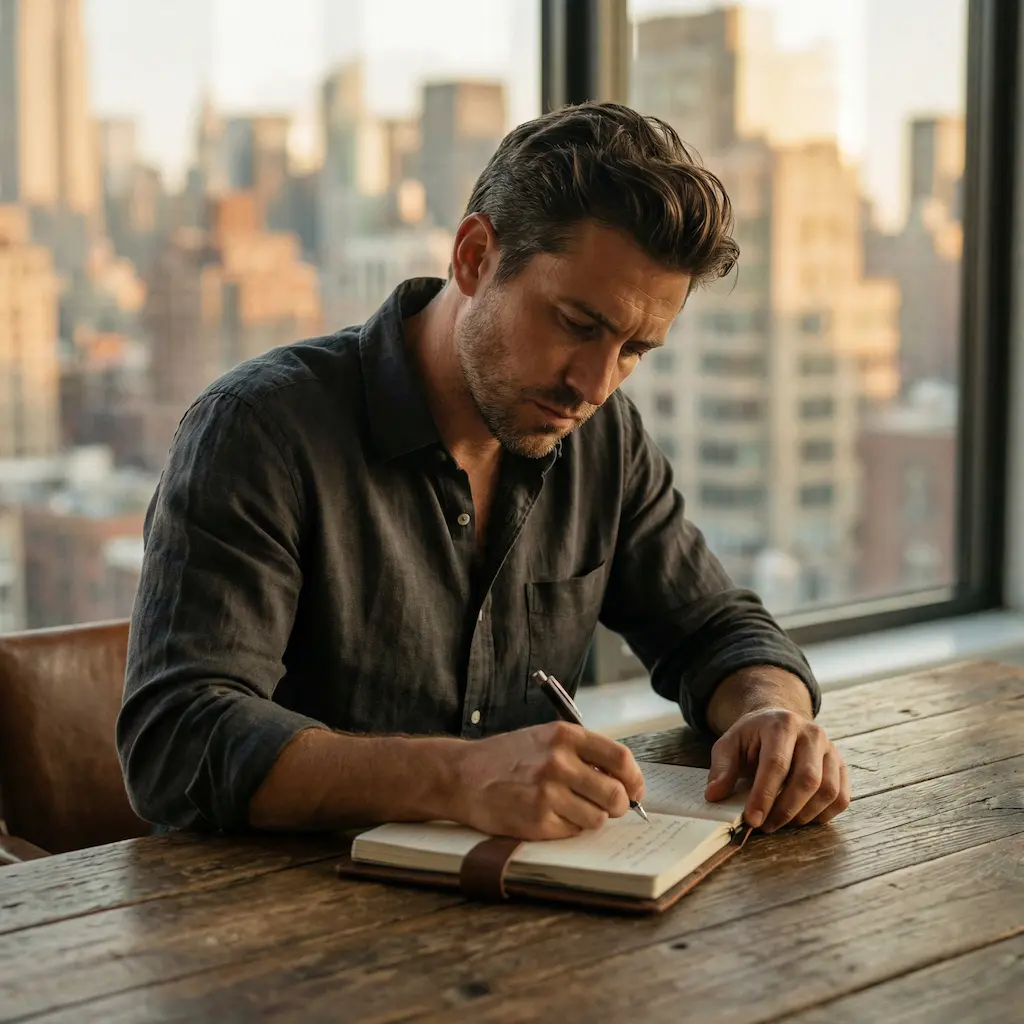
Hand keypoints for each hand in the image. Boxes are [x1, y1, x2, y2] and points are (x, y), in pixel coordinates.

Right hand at [449, 721, 645, 840]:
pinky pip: (573, 832)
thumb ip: (582, 753)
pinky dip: (567, 828)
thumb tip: (623, 780)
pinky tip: (548, 816)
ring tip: (569, 808)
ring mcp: (548, 793)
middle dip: (618, 805)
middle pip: (615, 794)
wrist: (462, 775)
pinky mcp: (537, 821)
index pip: (620, 759)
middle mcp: (558, 761)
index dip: (634, 779)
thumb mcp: (545, 738)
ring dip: (590, 818)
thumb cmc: (508, 757)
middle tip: (609, 807)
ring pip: (597, 818)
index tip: (634, 789)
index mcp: (565, 735)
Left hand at [704, 708, 850, 831]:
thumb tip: (714, 795)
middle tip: (766, 826)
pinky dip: (824, 815)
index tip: (752, 819)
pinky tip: (802, 818)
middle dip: (785, 810)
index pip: (776, 764)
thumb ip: (722, 768)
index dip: (764, 795)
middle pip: (807, 779)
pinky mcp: (840, 766)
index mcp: (782, 724)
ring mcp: (831, 749)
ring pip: (828, 791)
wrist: (779, 721)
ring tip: (781, 823)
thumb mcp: (730, 744)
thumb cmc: (753, 737)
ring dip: (804, 815)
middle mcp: (812, 734)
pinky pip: (841, 797)